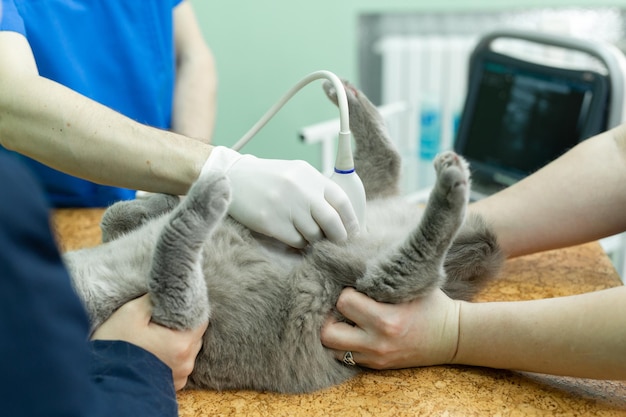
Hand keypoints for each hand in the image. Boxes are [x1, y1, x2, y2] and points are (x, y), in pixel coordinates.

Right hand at [91, 294, 207, 389]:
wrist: (99, 381)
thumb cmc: (115, 345)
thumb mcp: (131, 313)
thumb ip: (154, 300)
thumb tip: (166, 291)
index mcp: (181, 344)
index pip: (201, 320)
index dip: (191, 309)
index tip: (178, 304)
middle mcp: (186, 363)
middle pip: (195, 336)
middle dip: (183, 326)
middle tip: (163, 319)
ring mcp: (179, 377)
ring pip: (188, 351)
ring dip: (177, 342)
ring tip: (157, 336)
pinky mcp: (171, 386)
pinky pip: (179, 365)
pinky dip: (171, 357)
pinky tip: (155, 351)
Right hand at [202, 146, 358, 247]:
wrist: (232, 178)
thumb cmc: (267, 178)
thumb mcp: (295, 174)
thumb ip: (317, 190)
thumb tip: (342, 216)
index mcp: (310, 175)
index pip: (341, 200)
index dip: (351, 220)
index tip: (354, 232)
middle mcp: (300, 190)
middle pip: (332, 222)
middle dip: (338, 237)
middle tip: (338, 243)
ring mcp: (286, 206)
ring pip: (314, 235)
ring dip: (315, 240)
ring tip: (309, 236)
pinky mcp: (271, 222)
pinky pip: (296, 241)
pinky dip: (299, 244)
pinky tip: (293, 237)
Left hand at [321, 288, 460, 368]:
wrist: (454, 336)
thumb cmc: (433, 305)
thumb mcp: (411, 285)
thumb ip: (383, 278)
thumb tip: (354, 265)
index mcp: (386, 320)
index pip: (344, 302)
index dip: (346, 292)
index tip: (356, 288)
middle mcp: (377, 343)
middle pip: (328, 333)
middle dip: (331, 316)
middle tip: (342, 306)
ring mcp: (376, 358)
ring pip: (333, 349)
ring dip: (335, 332)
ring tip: (346, 319)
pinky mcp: (377, 366)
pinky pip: (346, 358)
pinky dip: (345, 344)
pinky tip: (355, 331)